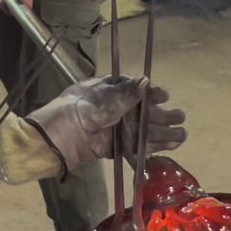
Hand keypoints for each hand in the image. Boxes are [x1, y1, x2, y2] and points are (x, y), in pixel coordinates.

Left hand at [27, 76, 186, 173]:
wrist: (50, 142)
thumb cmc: (70, 114)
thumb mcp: (98, 100)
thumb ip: (124, 94)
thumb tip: (146, 81)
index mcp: (106, 90)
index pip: (134, 89)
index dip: (151, 94)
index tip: (164, 96)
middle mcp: (111, 109)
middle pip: (142, 112)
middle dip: (162, 116)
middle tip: (180, 119)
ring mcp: (111, 129)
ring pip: (141, 131)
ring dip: (161, 134)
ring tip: (181, 136)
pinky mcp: (110, 147)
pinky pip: (133, 147)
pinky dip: (149, 148)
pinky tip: (165, 149)